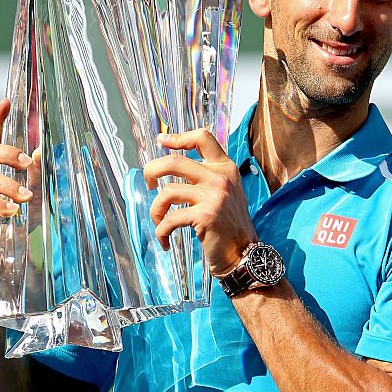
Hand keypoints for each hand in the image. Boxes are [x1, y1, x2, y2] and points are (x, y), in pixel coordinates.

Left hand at [143, 128, 256, 276]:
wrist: (243, 254)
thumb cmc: (230, 225)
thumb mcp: (227, 192)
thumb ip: (208, 177)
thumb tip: (175, 166)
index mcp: (226, 168)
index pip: (202, 138)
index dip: (178, 137)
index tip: (162, 141)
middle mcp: (220, 178)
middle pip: (174, 161)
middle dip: (152, 170)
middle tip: (148, 183)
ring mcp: (213, 196)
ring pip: (167, 192)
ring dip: (155, 209)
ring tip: (158, 220)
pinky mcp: (205, 216)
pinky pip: (170, 219)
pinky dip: (161, 231)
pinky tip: (164, 240)